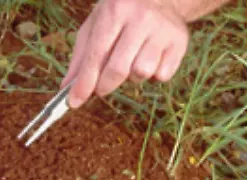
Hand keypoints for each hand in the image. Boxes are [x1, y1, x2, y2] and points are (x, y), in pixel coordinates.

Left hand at [61, 0, 189, 107]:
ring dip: (132, 77)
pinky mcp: (179, 42)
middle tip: (101, 88)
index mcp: (115, 10)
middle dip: (105, 85)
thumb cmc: (122, 14)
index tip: (74, 102)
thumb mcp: (97, 24)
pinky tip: (151, 59)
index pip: (96, 54)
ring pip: (141, 73)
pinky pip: (162, 75)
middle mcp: (141, 18)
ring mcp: (162, 30)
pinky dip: (153, 75)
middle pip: (119, 69)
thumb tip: (67, 89)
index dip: (85, 82)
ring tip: (132, 61)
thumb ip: (81, 56)